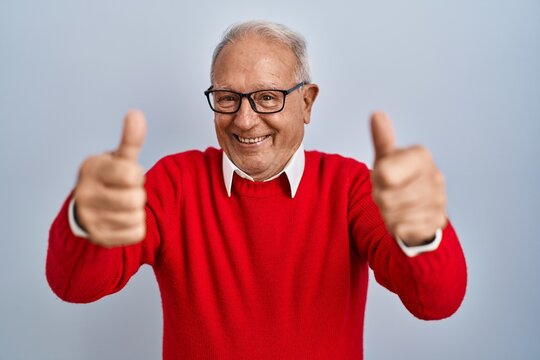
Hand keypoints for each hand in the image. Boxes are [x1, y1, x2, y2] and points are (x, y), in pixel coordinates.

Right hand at [73, 110, 146, 247]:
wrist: (87, 210)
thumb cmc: (110, 178)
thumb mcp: (118, 158)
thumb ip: (130, 140)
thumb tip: (136, 114)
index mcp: (91, 170)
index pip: (131, 175)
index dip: (136, 175)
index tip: (127, 176)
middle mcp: (84, 194)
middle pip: (136, 199)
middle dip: (138, 194)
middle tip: (126, 192)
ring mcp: (90, 218)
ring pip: (136, 217)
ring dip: (137, 212)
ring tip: (123, 206)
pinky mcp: (99, 238)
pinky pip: (136, 234)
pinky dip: (136, 228)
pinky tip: (122, 220)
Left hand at [370, 111, 446, 245]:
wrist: (416, 209)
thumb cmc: (398, 180)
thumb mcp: (387, 159)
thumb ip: (382, 139)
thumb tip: (377, 114)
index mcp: (421, 156)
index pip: (384, 174)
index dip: (377, 178)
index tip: (383, 176)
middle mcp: (435, 176)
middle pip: (386, 198)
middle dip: (380, 199)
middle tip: (387, 194)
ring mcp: (440, 201)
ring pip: (395, 216)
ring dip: (388, 214)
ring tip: (395, 206)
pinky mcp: (437, 223)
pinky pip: (404, 230)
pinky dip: (398, 228)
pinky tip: (404, 219)